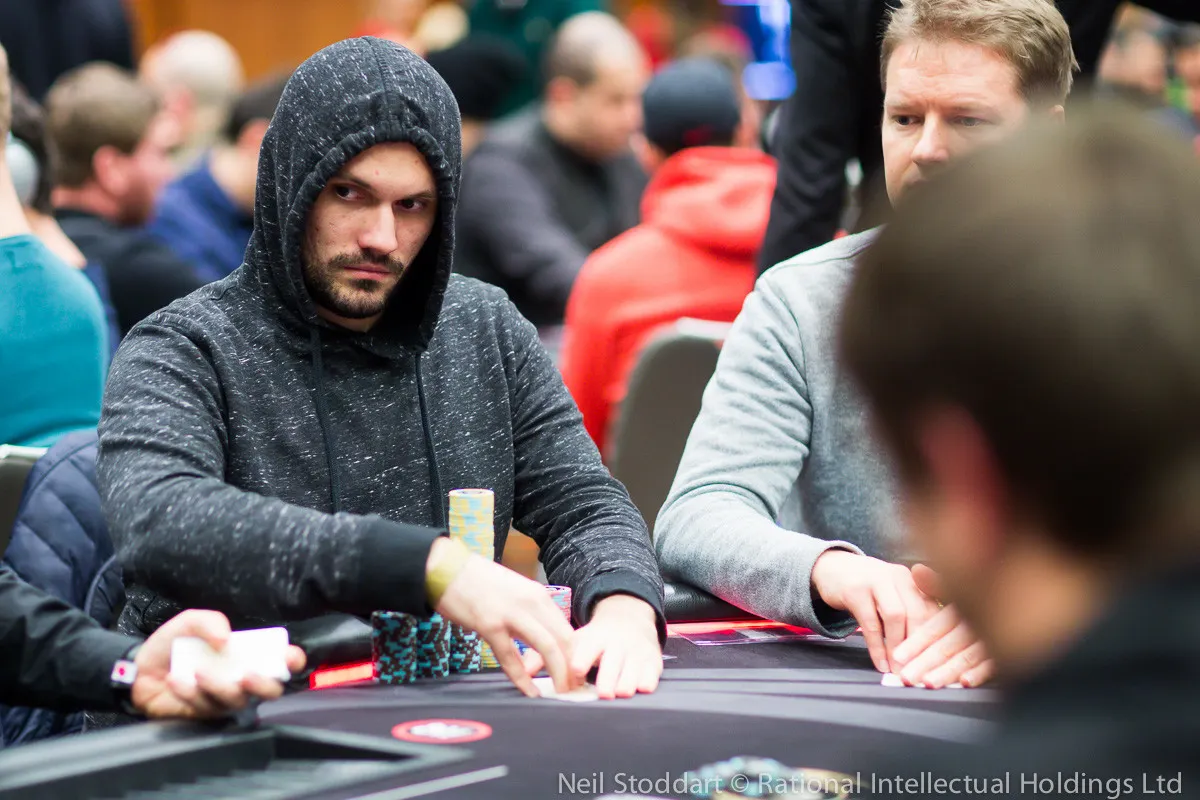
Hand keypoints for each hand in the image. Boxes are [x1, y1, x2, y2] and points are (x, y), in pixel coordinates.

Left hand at [132, 610, 306, 719]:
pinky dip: (191, 692)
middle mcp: (241, 678)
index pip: (281, 662)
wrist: (138, 669)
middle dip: (264, 684)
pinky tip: (177, 680)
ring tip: (197, 672)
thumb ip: (210, 621)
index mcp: (246, 655)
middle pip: (271, 691)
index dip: (291, 661)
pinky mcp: (204, 714)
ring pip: (237, 701)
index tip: (288, 658)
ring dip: (219, 686)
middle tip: (247, 674)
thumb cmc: (171, 644)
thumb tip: (226, 638)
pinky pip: (206, 707)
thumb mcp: (189, 621)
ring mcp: (224, 699)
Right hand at [431, 539, 577, 697]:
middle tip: (573, 688)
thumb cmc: (479, 582)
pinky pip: (511, 658)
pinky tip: (529, 691)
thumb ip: (531, 612)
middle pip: (564, 640)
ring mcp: (512, 613)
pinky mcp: (490, 625)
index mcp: (539, 595)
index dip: (576, 656)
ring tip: (560, 692)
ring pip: (547, 647)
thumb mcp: (515, 592)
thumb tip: (544, 637)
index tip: (576, 674)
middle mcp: (531, 602)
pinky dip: (523, 678)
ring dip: (558, 673)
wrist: (447, 568)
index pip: (568, 630)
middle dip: (572, 668)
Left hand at [521, 594, 661, 699]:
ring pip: (633, 670)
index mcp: (595, 638)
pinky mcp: (653, 662)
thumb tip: (524, 671)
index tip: (576, 672)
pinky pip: (652, 675)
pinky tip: (641, 688)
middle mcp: (617, 644)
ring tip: (621, 693)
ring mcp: (636, 653)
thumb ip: (549, 656)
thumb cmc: (596, 639)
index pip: (587, 649)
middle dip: (608, 678)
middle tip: (603, 693)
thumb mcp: (575, 640)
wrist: (630, 619)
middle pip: (613, 663)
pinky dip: (646, 682)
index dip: (581, 660)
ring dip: (627, 683)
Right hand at [810, 550, 939, 673]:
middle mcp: (899, 576)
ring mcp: (876, 580)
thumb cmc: (869, 587)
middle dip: (919, 647)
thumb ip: (913, 613)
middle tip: (918, 672)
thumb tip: (930, 650)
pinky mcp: (855, 590)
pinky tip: (880, 663)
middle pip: (917, 613)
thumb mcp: (895, 594)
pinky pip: (870, 624)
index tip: (936, 664)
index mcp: (914, 579)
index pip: (932, 611)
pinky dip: (877, 647)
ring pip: (895, 616)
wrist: (832, 567)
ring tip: (898, 671)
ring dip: (898, 648)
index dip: (936, 640)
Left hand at [891, 565, 994, 687]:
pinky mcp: (1006, 654)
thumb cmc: (983, 599)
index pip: (934, 628)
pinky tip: (965, 681)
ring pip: (966, 657)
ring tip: (928, 682)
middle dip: (925, 662)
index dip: (915, 642)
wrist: (1017, 600)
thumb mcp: (958, 588)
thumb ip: (936, 585)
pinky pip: (992, 664)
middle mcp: (975, 625)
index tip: (898, 655)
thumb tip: (917, 570)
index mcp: (960, 611)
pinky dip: (980, 673)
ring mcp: (992, 640)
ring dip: (947, 671)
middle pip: (946, 646)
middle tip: (906, 676)